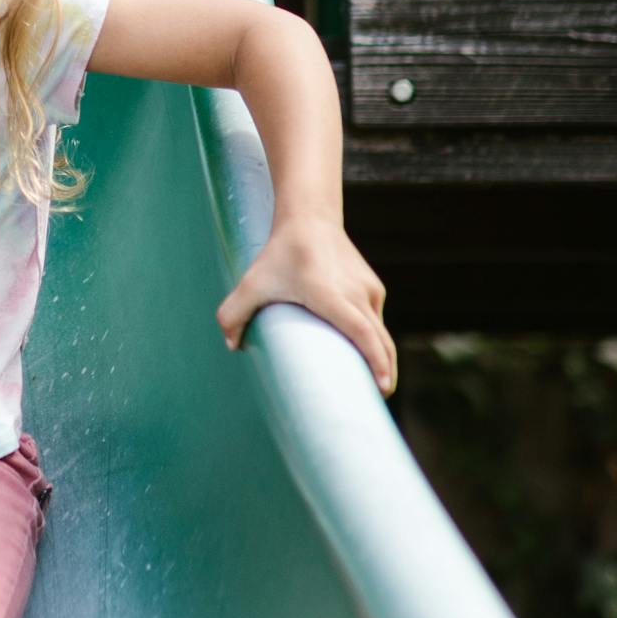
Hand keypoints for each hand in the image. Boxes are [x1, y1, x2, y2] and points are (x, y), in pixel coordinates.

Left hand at [215, 214, 395, 394]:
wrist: (310, 218)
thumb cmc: (280, 253)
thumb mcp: (251, 282)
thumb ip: (233, 313)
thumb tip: (232, 347)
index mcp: (331, 295)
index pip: (362, 332)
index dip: (375, 360)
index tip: (383, 386)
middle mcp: (355, 293)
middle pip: (380, 340)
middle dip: (384, 372)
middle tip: (378, 399)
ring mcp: (369, 289)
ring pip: (380, 331)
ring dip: (381, 358)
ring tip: (375, 385)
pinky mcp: (373, 287)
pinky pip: (375, 319)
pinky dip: (376, 340)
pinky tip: (368, 356)